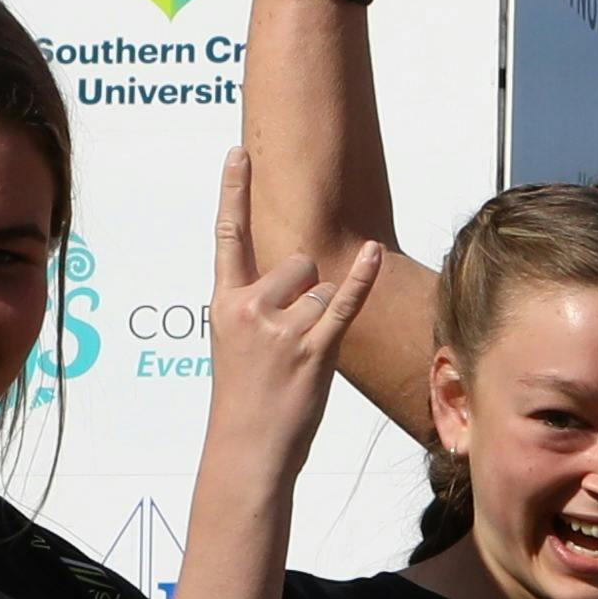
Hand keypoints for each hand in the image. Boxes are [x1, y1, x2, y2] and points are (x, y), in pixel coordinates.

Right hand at [204, 150, 382, 458]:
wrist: (245, 446)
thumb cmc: (244, 394)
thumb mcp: (234, 340)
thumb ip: (254, 302)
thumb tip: (297, 271)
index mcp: (223, 302)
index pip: (229, 234)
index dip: (235, 191)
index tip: (240, 152)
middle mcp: (249, 308)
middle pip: (298, 259)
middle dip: (306, 285)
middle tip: (291, 333)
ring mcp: (281, 329)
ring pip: (321, 284)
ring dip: (322, 312)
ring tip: (300, 354)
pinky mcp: (313, 350)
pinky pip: (344, 303)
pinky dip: (362, 280)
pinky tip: (374, 254)